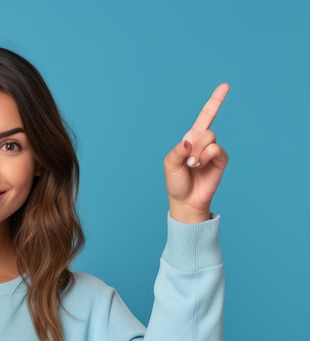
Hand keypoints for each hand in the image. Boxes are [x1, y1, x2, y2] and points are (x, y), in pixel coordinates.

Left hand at [164, 83, 229, 222]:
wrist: (185, 201)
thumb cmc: (176, 182)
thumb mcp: (169, 164)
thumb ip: (178, 149)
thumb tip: (191, 139)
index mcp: (191, 139)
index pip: (206, 116)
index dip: (215, 101)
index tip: (226, 85)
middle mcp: (204, 142)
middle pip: (205, 130)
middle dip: (194, 145)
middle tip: (188, 161)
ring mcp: (213, 151)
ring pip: (210, 138)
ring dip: (199, 153)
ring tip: (193, 166)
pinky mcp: (221, 160)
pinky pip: (216, 149)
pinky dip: (206, 157)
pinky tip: (201, 166)